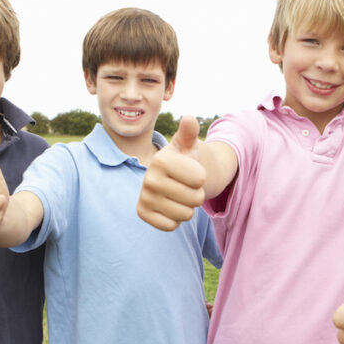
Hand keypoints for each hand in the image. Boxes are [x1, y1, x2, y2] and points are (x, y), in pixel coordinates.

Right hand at [137, 115, 205, 230]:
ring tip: (178, 196)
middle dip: (197, 194)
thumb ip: (190, 133)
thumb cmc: (183, 160)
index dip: (201, 177)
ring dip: (187, 208)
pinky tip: (169, 206)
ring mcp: (144, 197)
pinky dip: (175, 219)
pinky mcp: (142, 213)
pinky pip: (171, 225)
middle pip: (195, 199)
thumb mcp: (188, 145)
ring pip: (186, 214)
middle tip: (185, 186)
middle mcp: (148, 178)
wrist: (169, 179)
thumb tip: (189, 119)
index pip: (200, 179)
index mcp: (161, 160)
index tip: (191, 171)